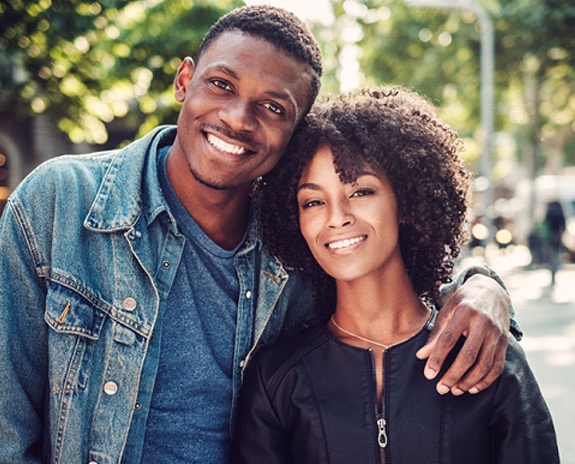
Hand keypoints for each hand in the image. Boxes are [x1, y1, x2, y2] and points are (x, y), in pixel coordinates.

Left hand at [416, 274, 509, 394]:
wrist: (492, 292)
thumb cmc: (464, 302)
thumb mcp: (447, 310)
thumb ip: (436, 333)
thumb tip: (421, 356)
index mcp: (465, 312)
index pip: (448, 339)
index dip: (437, 358)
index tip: (429, 374)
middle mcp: (483, 323)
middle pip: (468, 355)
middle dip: (453, 375)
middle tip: (441, 389)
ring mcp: (497, 334)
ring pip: (484, 364)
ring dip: (469, 381)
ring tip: (454, 390)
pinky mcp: (505, 342)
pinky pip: (497, 366)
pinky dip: (486, 380)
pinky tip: (472, 388)